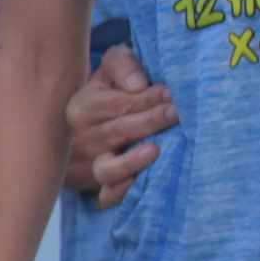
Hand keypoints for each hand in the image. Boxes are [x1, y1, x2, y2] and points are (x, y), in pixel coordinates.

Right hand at [65, 45, 176, 203]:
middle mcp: (84, 138)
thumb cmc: (109, 90)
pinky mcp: (99, 186)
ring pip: (107, 168)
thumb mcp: (111, 68)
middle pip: (118, 131)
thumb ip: (123, 65)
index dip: (146, 98)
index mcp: (83, 106)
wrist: (87, 125)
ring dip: (133, 160)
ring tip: (157, 149)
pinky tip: (138, 183)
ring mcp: (90, 165)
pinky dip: (121, 192)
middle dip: (150, 121)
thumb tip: (138, 84)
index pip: (118, 103)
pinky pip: (107, 195)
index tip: (170, 92)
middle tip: (176, 113)